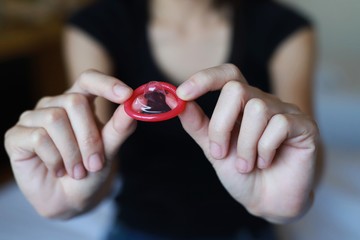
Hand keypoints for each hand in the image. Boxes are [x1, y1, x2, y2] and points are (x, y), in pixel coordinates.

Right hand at [4, 70, 135, 218]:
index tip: (127, 95)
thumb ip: (120, 128)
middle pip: (74, 102)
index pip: (89, 78)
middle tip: (95, 164)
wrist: (69, 199)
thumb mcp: (109, 150)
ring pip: (55, 119)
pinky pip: (38, 138)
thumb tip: (134, 106)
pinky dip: (55, 159)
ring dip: (72, 152)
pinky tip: (58, 170)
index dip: (107, 84)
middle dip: (90, 137)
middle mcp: (55, 104)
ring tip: (77, 171)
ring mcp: (33, 118)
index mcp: (79, 101)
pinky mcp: (16, 135)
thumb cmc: (90, 170)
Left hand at [177, 64, 318, 222]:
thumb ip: (197, 125)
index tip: (182, 94)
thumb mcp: (214, 149)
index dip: (205, 78)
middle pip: (236, 89)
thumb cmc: (243, 174)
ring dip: (246, 145)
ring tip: (247, 165)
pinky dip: (266, 149)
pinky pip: (280, 125)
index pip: (227, 75)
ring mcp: (285, 112)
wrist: (269, 201)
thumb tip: (175, 102)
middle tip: (220, 153)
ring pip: (258, 109)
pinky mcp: (304, 126)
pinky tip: (266, 162)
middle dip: (221, 125)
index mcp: (241, 105)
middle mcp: (263, 102)